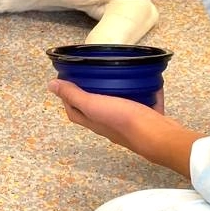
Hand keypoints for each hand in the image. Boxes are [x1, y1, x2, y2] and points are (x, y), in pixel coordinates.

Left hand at [52, 80, 198, 177]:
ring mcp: (129, 124)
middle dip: (92, 92)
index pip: (73, 110)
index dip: (67, 96)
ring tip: (118, 75)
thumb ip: (74, 95)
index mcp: (93, 121)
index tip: (68, 79)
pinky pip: (144, 103)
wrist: (158, 136)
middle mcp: (108, 125)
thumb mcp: (94, 104)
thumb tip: (51, 85)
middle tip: (93, 75)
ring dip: (118, 93)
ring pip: (121, 106)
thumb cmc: (124, 121)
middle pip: (95, 109)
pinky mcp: (147, 119)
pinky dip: (145, 93)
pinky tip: (147, 82)